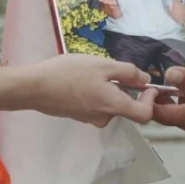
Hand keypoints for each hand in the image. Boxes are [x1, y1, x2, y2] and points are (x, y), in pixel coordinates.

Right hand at [17, 55, 155, 126]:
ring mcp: (89, 118)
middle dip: (127, 89)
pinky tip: (82, 78)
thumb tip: (145, 80)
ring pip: (109, 105)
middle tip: (115, 69)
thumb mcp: (102, 65)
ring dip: (110, 89)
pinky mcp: (77, 114)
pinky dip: (96, 92)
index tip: (148, 85)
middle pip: (126, 108)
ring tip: (94, 71)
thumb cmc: (69, 73)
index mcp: (113, 106)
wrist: (34, 87)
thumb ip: (127, 72)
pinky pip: (95, 104)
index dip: (150, 101)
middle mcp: (103, 117)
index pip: (144, 115)